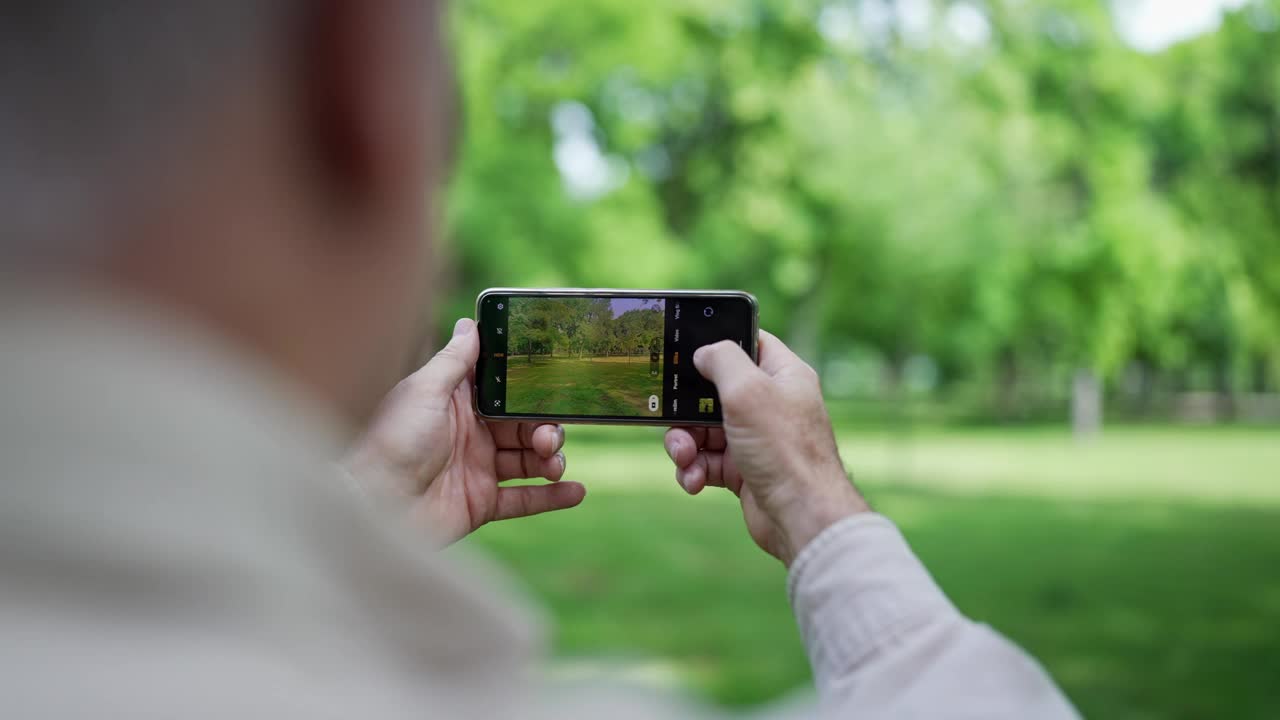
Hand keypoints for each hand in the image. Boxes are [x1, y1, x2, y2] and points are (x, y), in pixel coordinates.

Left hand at [345, 318, 584, 544]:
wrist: (371, 505)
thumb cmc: (391, 441)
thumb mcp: (424, 391)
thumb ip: (453, 360)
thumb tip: (470, 322)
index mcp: (457, 402)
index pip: (505, 389)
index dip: (530, 387)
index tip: (557, 380)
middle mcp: (471, 433)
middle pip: (524, 424)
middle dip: (545, 427)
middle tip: (547, 436)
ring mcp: (478, 469)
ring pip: (529, 459)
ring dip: (551, 458)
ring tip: (553, 463)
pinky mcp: (481, 503)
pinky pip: (524, 499)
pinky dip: (552, 496)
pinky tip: (576, 490)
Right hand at [664, 331, 868, 565]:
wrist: (801, 516)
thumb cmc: (784, 450)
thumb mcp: (748, 391)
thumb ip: (722, 360)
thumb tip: (703, 352)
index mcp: (783, 375)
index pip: (750, 342)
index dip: (719, 343)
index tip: (688, 351)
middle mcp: (770, 404)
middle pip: (713, 392)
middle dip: (686, 409)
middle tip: (674, 419)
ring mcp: (755, 439)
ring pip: (703, 430)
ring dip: (685, 444)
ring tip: (684, 458)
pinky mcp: (743, 471)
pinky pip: (706, 462)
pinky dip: (694, 470)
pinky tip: (695, 480)